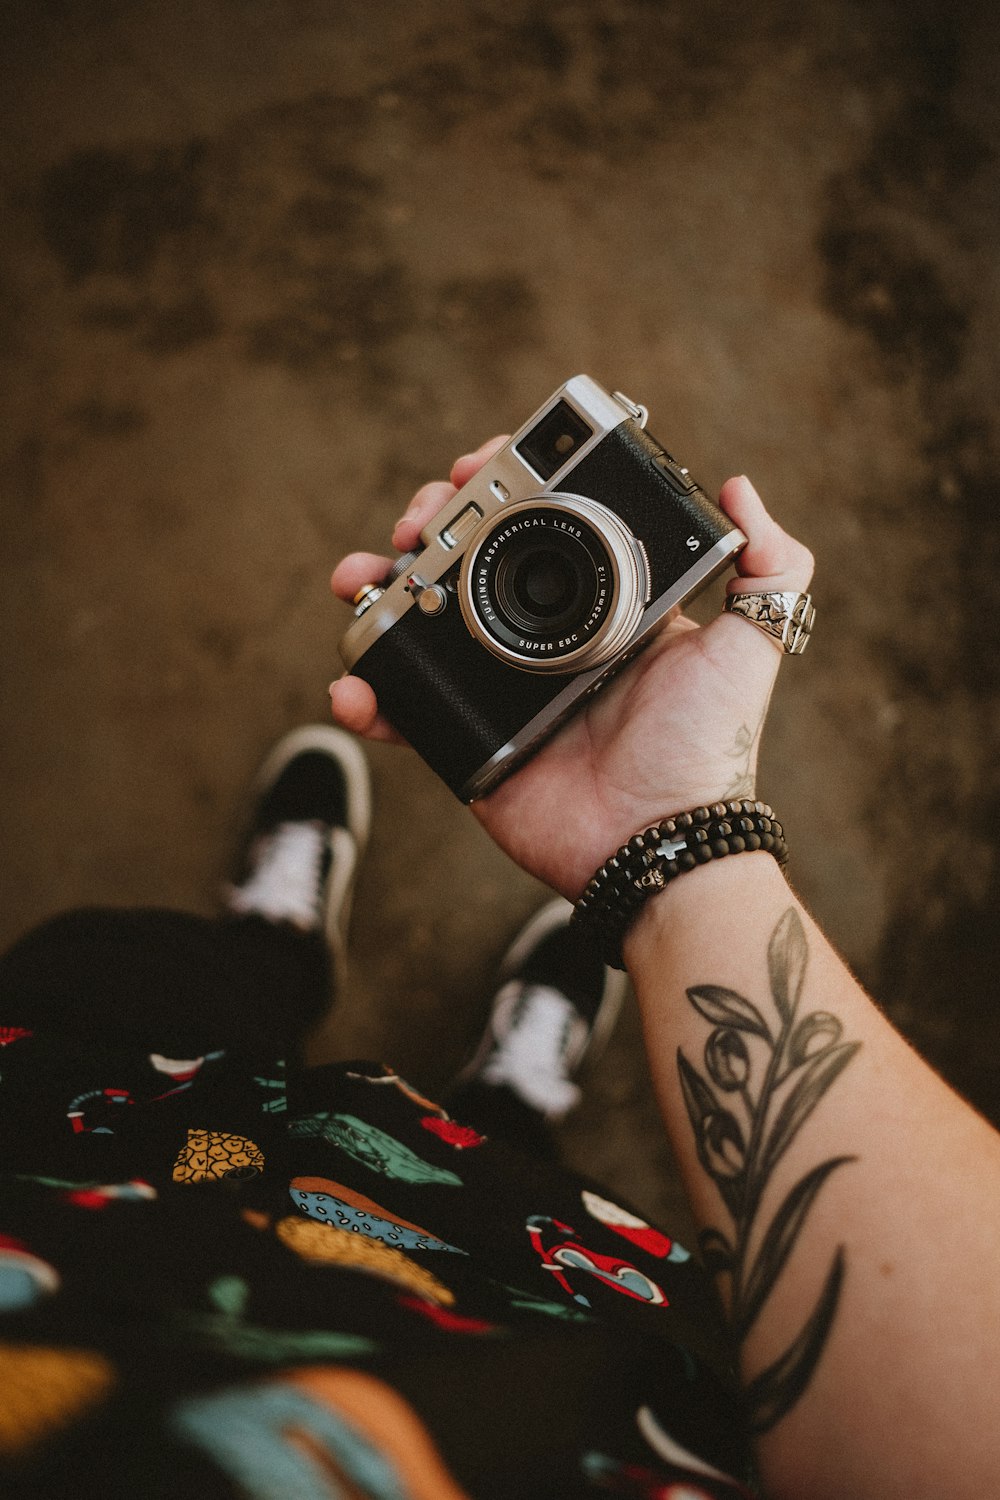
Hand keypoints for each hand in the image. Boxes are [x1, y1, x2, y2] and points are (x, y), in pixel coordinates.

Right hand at [331, 438, 812, 898]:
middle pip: (466, 562)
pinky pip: (404, 711)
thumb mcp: (751, 644)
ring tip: (357, 580)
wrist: (661, 839)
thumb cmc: (707, 745)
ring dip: (376, 591)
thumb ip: (768, 565)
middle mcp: (544, 641)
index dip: (498, 490)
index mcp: (600, 607)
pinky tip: (351, 684)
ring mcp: (498, 690)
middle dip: (427, 527)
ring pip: (421, 624)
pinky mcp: (467, 743)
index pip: (538, 527)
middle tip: (417, 525)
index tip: (475, 469)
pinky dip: (366, 696)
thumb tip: (739, 485)